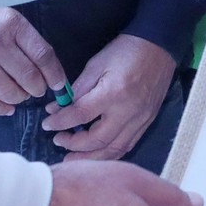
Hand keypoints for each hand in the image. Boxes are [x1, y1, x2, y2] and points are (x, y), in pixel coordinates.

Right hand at [0, 7, 66, 114]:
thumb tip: (46, 70)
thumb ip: (22, 38)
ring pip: (10, 93)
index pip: (44, 56)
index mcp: (12, 24)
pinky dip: (0, 109)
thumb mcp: (3, 14)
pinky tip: (5, 107)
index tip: (59, 85)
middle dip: (37, 89)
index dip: (56, 75)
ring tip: (17, 94)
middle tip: (34, 89)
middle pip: (30, 78)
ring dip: (18, 99)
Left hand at [41, 34, 175, 160]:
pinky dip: (110, 153)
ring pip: (113, 149)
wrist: (159, 47)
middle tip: (58, 141)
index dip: (60, 122)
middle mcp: (128, 111)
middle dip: (74, 145)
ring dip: (91, 157)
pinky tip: (96, 154)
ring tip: (73, 158)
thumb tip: (56, 108)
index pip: (80, 115)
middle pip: (97, 139)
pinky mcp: (147, 122)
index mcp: (112, 93)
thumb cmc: (125, 52)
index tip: (47, 125)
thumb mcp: (96, 65)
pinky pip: (127, 145)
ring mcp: (140, 120)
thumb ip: (77, 90)